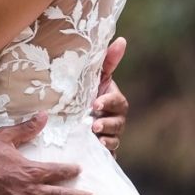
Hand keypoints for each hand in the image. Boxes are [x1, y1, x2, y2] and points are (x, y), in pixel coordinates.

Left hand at [92, 36, 128, 156]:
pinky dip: (104, 154)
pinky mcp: (103, 150)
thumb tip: (121, 39)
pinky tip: (96, 152)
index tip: (95, 103)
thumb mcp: (96, 76)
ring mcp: (111, 135)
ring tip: (95, 139)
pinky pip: (109, 155)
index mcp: (114, 101)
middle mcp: (116, 119)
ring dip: (106, 140)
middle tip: (94, 125)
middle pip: (118, 123)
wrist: (73, 116)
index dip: (108, 102)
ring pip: (114, 140)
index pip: (117, 101)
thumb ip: (108, 60)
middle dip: (107, 124)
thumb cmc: (87, 93)